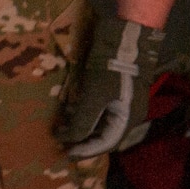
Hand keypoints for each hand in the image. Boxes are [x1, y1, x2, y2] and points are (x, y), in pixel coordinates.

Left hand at [55, 14, 162, 158]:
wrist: (124, 34)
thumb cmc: (110, 67)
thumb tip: (67, 140)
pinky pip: (99, 110)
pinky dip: (85, 114)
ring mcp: (121, 102)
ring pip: (101, 123)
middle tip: (61, 144)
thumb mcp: (94, 96)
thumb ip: (82, 121)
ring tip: (63, 130)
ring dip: (82, 128)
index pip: (106, 144)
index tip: (66, 154)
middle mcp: (127, 114)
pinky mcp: (114, 90)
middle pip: (104, 135)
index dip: (85, 150)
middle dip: (83, 141)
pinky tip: (70, 113)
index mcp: (127, 119)